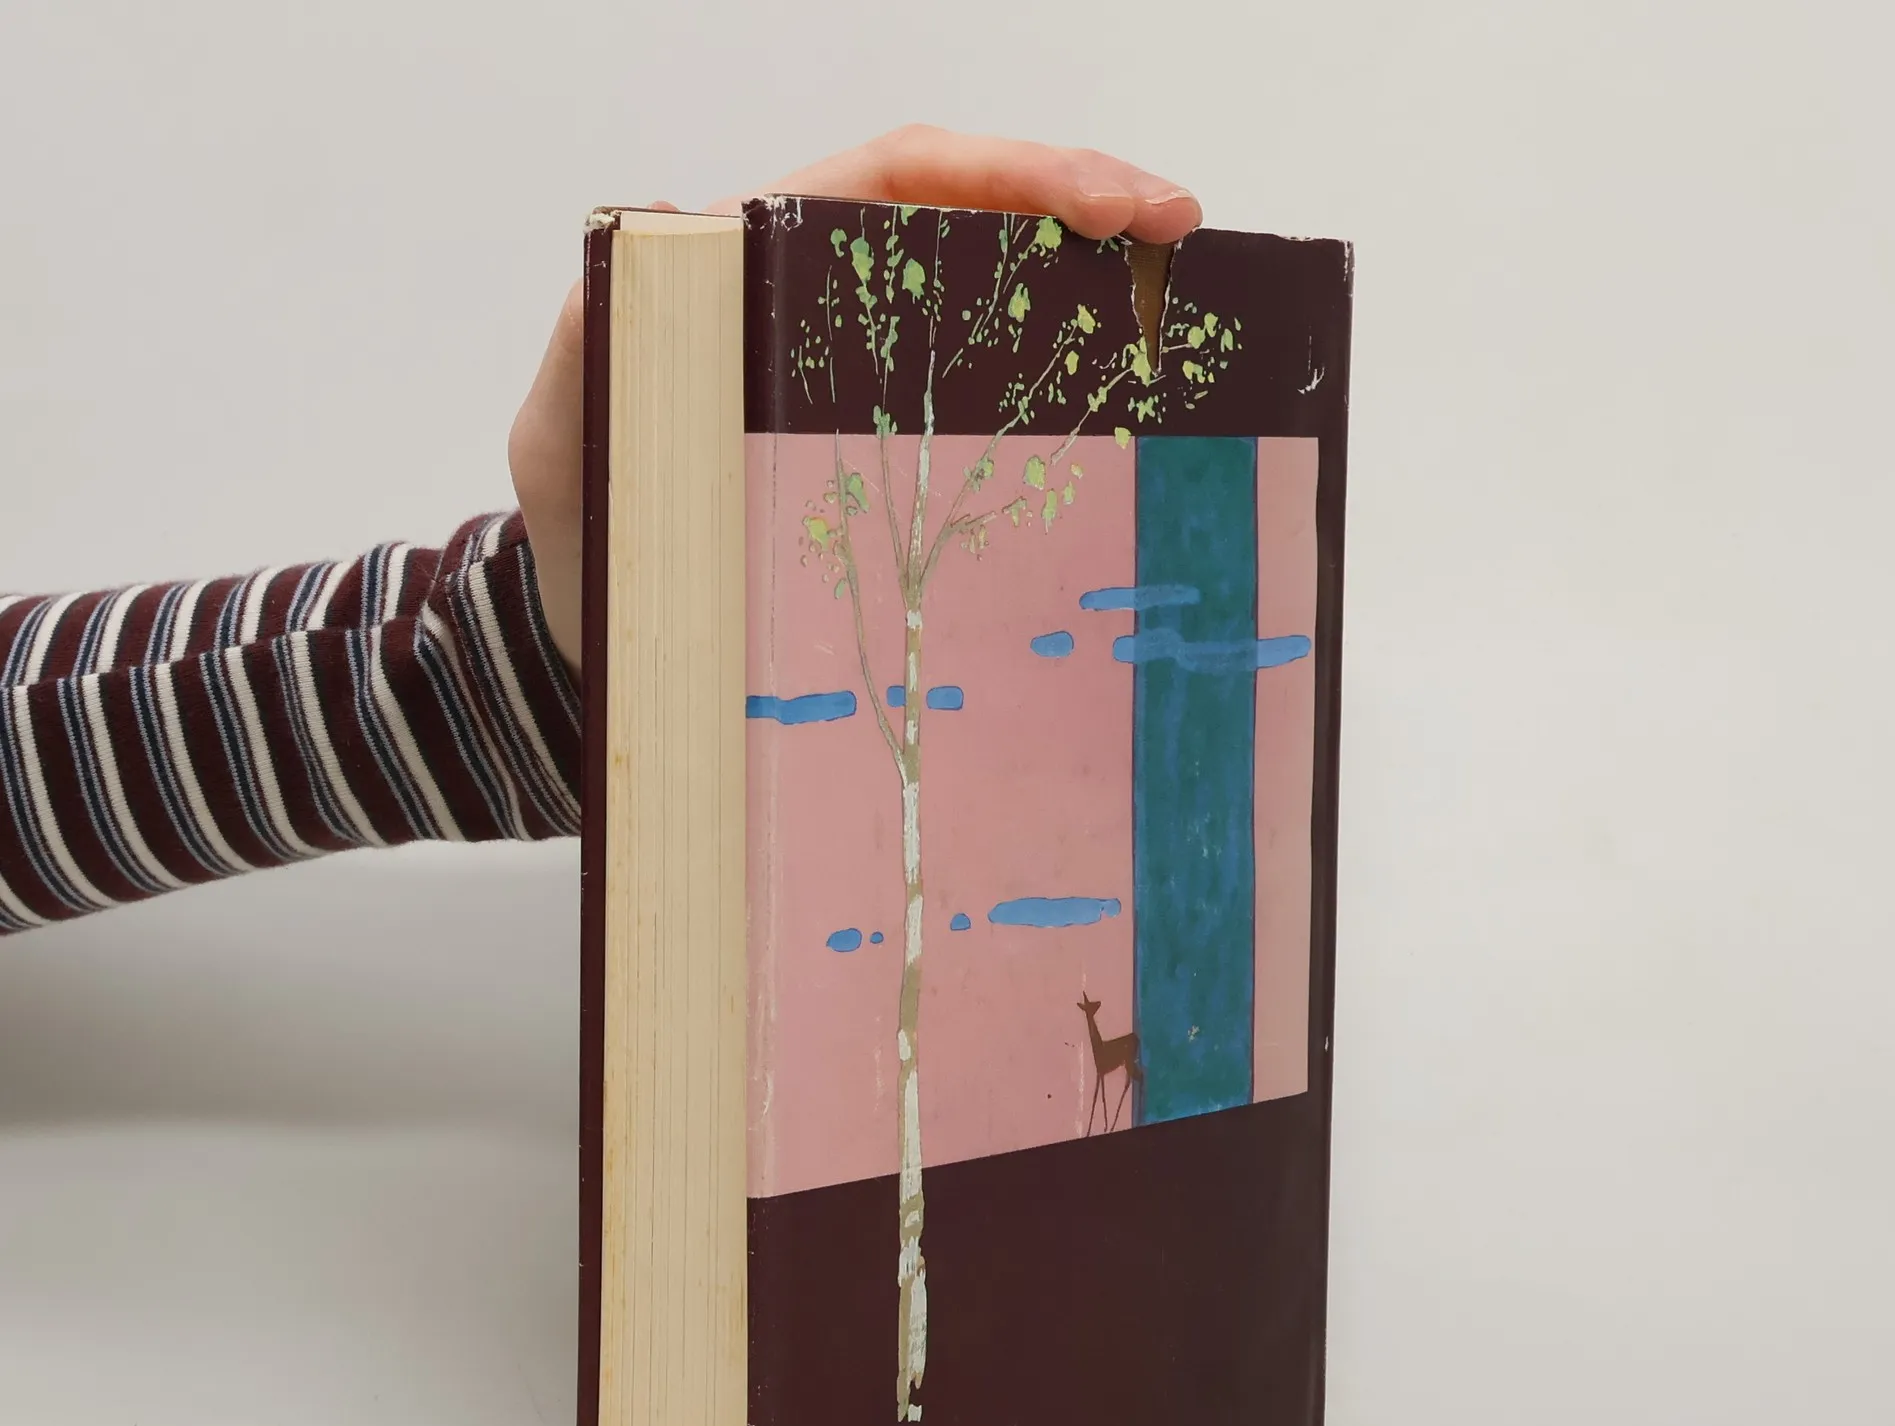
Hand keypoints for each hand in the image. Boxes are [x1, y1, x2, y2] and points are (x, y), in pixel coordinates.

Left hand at [508, 126, 1203, 674]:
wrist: (604, 638)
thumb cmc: (589, 535)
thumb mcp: (567, 433)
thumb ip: (594, 339)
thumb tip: (667, 235)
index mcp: (760, 273)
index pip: (896, 180)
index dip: (1003, 172)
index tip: (1102, 204)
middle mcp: (826, 311)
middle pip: (972, 217)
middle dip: (1083, 204)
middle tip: (1179, 231)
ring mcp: (870, 386)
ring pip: (996, 304)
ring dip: (1092, 289)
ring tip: (1182, 297)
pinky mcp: (895, 460)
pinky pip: (988, 408)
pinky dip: (1060, 394)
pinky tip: (1128, 411)